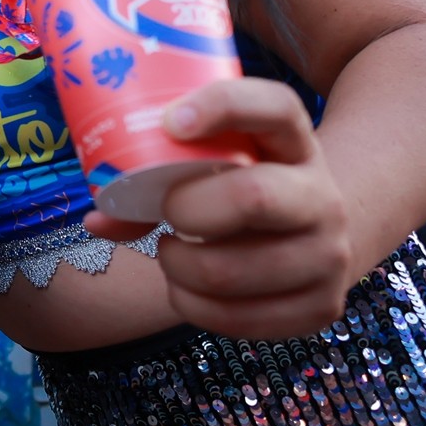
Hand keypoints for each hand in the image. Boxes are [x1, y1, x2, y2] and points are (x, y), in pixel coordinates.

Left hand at [85, 77, 351, 339]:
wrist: (312, 235)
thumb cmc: (238, 189)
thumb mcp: (215, 166)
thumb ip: (156, 177)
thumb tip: (96, 219)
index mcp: (295, 141)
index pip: (274, 106)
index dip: (221, 106)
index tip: (169, 123)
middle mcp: (323, 195)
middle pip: (253, 196)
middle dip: (186, 208)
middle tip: (166, 212)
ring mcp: (330, 254)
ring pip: (230, 270)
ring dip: (178, 266)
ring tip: (172, 253)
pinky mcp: (323, 306)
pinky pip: (236, 318)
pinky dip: (192, 306)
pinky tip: (188, 288)